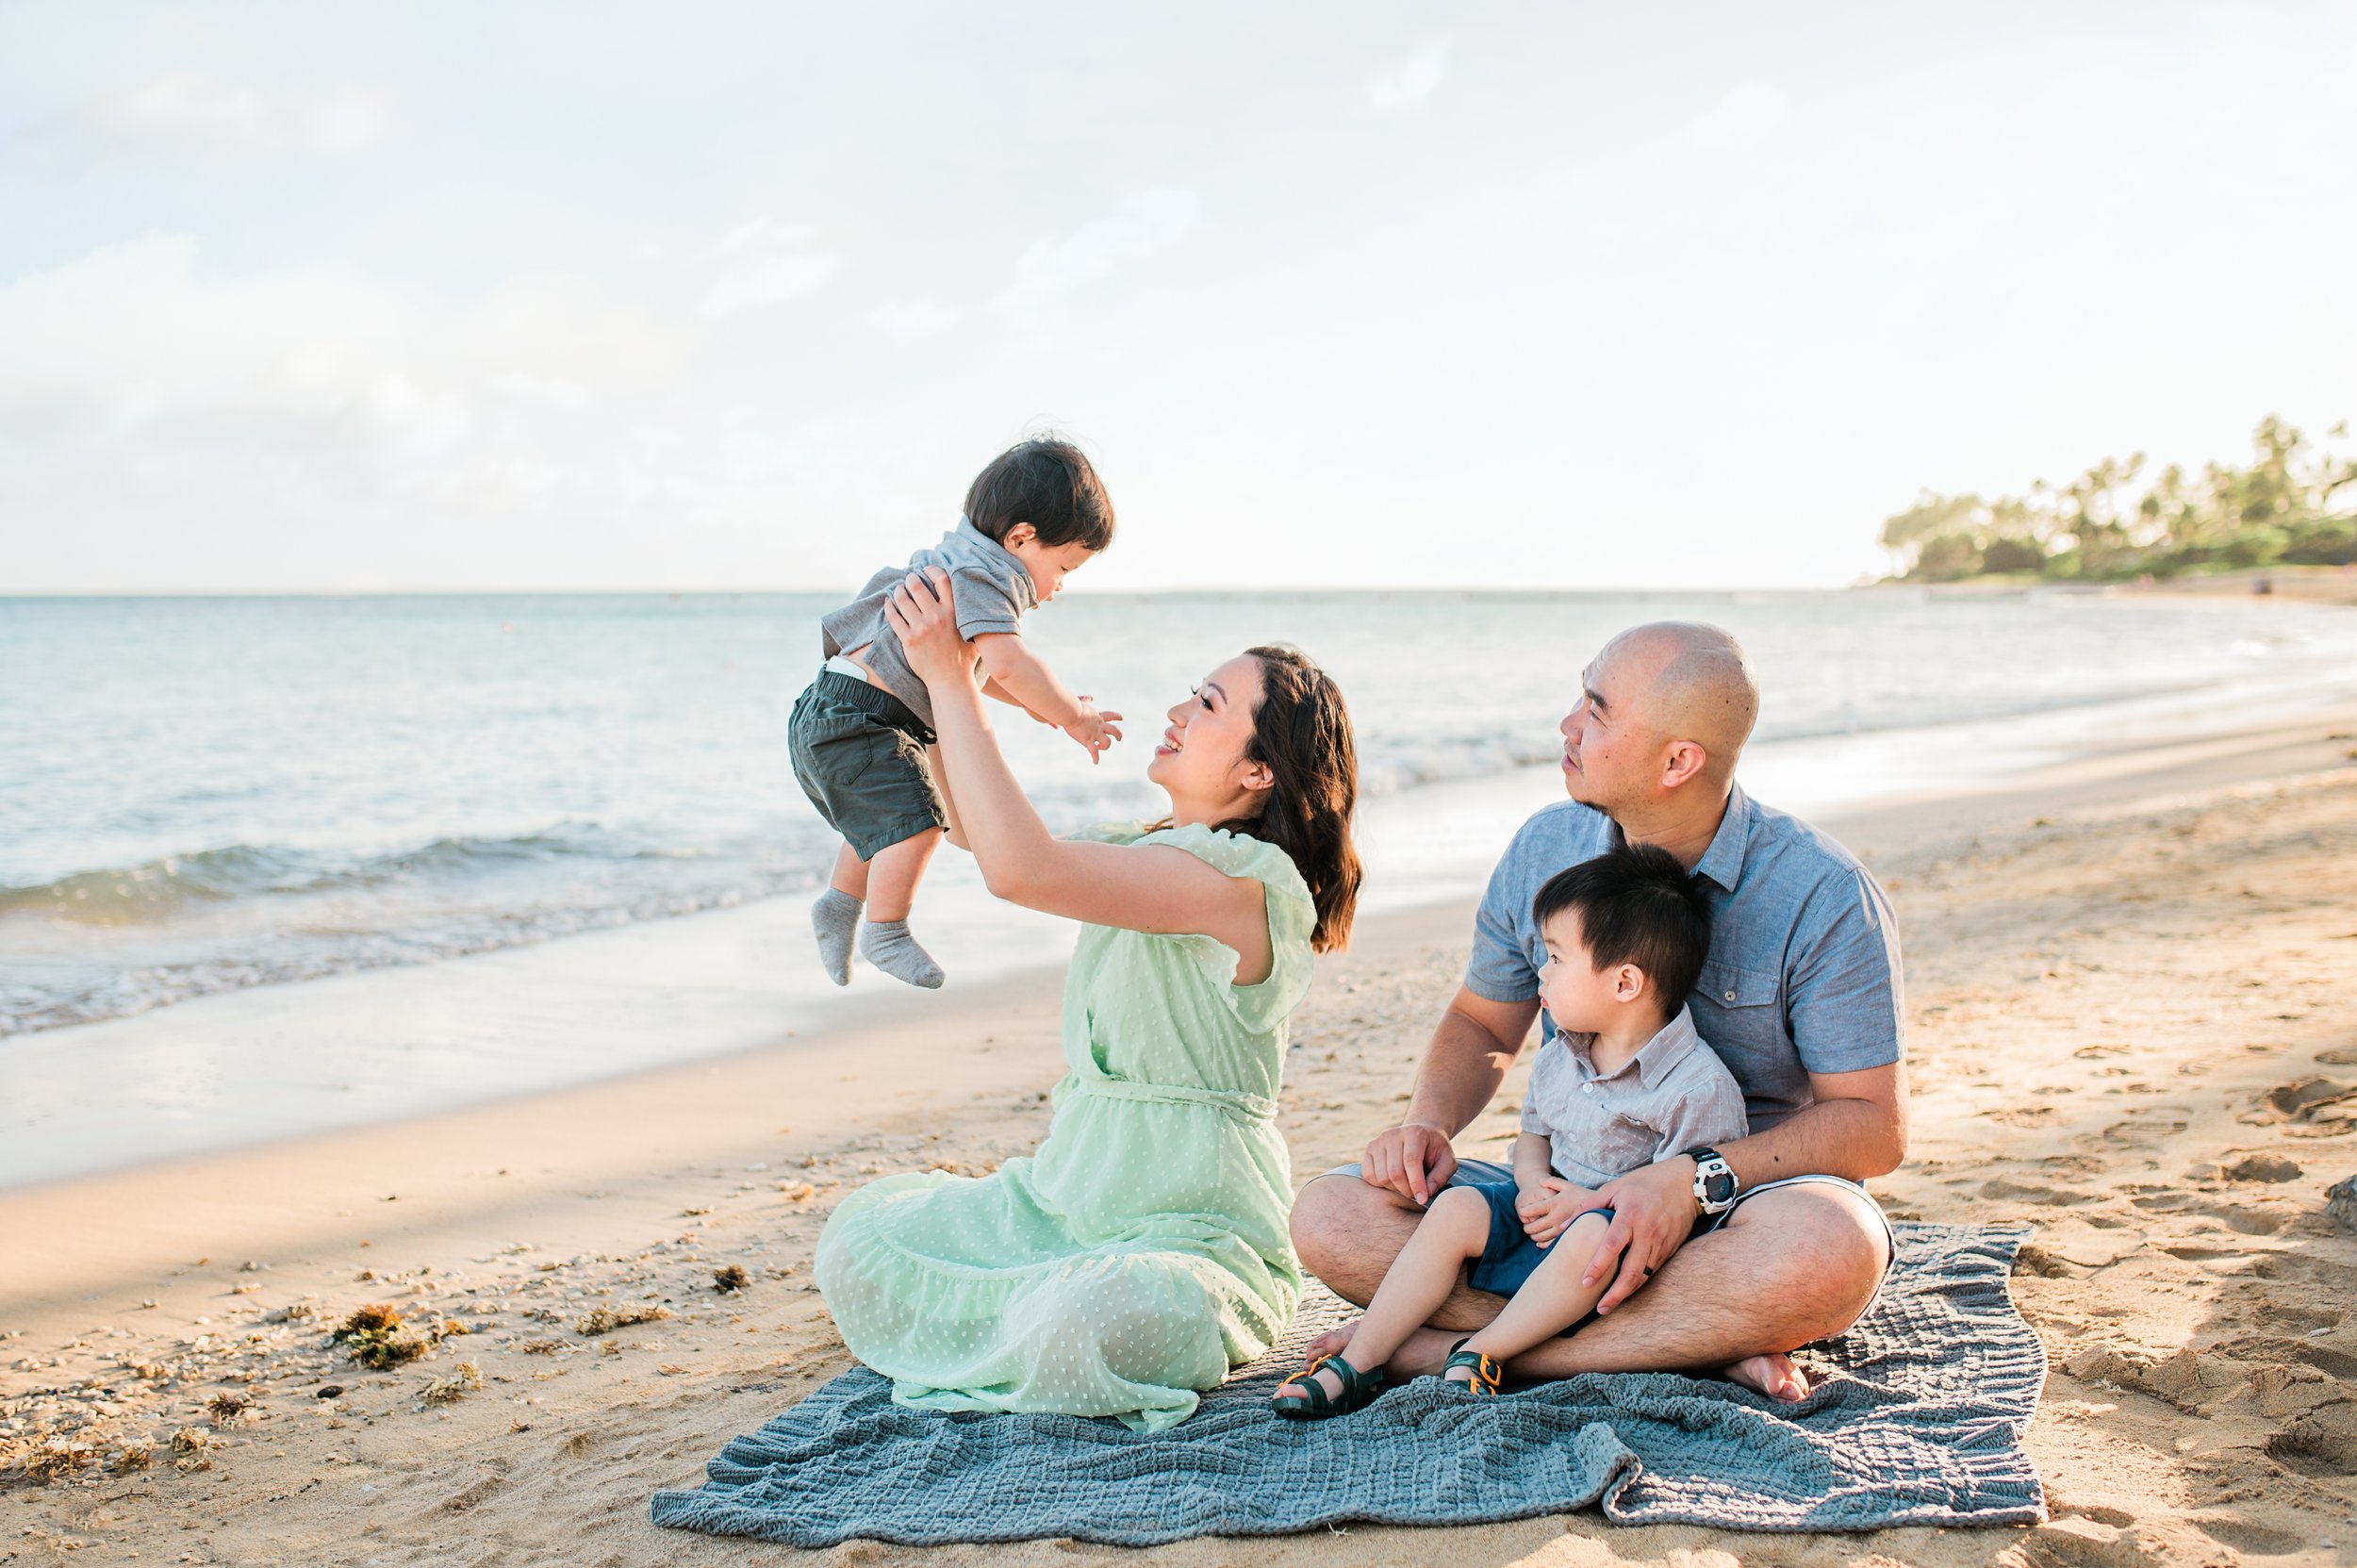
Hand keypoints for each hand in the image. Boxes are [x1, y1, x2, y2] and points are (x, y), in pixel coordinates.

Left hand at [884, 568, 976, 686]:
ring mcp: (921, 628)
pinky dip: (889, 607)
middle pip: (918, 586)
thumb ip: (971, 615)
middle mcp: (937, 617)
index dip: (932, 570)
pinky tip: (888, 603)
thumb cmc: (964, 658)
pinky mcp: (908, 640)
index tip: (926, 569)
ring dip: (898, 591)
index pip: (942, 580)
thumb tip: (975, 598)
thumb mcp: (974, 632)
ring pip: (903, 600)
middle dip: (910, 579)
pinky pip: (894, 617)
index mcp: (954, 612)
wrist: (950, 681)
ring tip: (898, 590)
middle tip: (909, 578)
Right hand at [1060, 701, 1124, 763]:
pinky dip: (1095, 758)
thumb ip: (1086, 700)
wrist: (1070, 711)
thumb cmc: (1072, 706)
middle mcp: (1099, 725)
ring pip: (1107, 742)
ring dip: (1105, 746)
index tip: (1122, 718)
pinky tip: (1096, 762)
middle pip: (1114, 730)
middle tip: (1119, 739)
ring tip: (1101, 748)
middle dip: (1118, 735)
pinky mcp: (1088, 740)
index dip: (1116, 716)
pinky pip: (1094, 751)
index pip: (1110, 715)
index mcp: (1097, 716)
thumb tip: (1091, 697)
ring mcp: (1094, 734)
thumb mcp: (1081, 702)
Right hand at [1359, 1122, 1456, 1207]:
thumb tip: (1426, 1193)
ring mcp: (1378, 1141)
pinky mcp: (1369, 1149)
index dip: (1416, 1184)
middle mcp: (1393, 1134)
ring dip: (1395, 1188)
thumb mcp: (1447, 1161)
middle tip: (1416, 1194)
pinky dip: (1381, 1184)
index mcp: (1414, 1133)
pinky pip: (1369, 1175)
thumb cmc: (1435, 1150)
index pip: (1411, 1161)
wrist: (1421, 1135)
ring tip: (1406, 1185)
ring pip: (1381, 1176)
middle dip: (1406, 1190)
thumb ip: (1440, 1177)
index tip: (1422, 1199)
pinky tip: (1393, 1181)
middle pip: (1394, 1172)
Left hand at [1515, 1177, 1594, 1245]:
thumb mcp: (1567, 1185)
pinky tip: (1539, 1242)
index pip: (1532, 1210)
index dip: (1524, 1212)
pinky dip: (1542, 1244)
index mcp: (1554, 1203)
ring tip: (1531, 1234)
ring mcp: (1562, 1228)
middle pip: (1534, 1226)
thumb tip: (1538, 1181)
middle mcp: (1557, 1217)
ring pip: (1541, 1236)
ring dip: (1533, 1236)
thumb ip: (1551, 1182)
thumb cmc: (1581, 1195)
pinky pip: (1550, 1244)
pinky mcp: (1566, 1236)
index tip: (1522, 1213)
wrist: (1599, 1207)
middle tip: (1524, 1227)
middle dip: (1526, 1227)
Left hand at [1577, 1156, 1701, 1314]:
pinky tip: (1625, 1291)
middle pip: (1631, 1271)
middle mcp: (1647, 1233)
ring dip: (1626, 1293)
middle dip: (1614, 1293)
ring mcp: (1660, 1243)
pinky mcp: (1669, 1249)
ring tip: (1607, 1305)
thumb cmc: (1645, 1183)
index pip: (1612, 1245)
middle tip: (1598, 1308)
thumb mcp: (1614, 1187)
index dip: (1598, 1266)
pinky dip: (1638, 1283)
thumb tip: (1563, 1227)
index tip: (1585, 1282)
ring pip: (1643, 1276)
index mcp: (1630, 1215)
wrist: (1686, 1184)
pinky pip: (1652, 1271)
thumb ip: (1587, 1206)